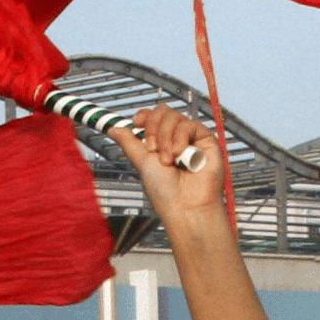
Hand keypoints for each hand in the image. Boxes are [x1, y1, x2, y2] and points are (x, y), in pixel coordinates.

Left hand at [108, 108, 223, 240]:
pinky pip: (190, 124)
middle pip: (163, 112)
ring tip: (168, 160)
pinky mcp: (206, 141)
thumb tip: (113, 128)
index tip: (136, 122)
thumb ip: (129, 143)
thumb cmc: (166, 193)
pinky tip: (179, 155)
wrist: (185, 207)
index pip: (153, 117)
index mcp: (161, 144)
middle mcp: (176, 139)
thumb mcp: (142, 162)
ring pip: (175, 117)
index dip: (144, 115)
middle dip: (153, 128)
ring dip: (166, 137)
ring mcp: (191, 139)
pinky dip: (180, 137)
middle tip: (153, 150)